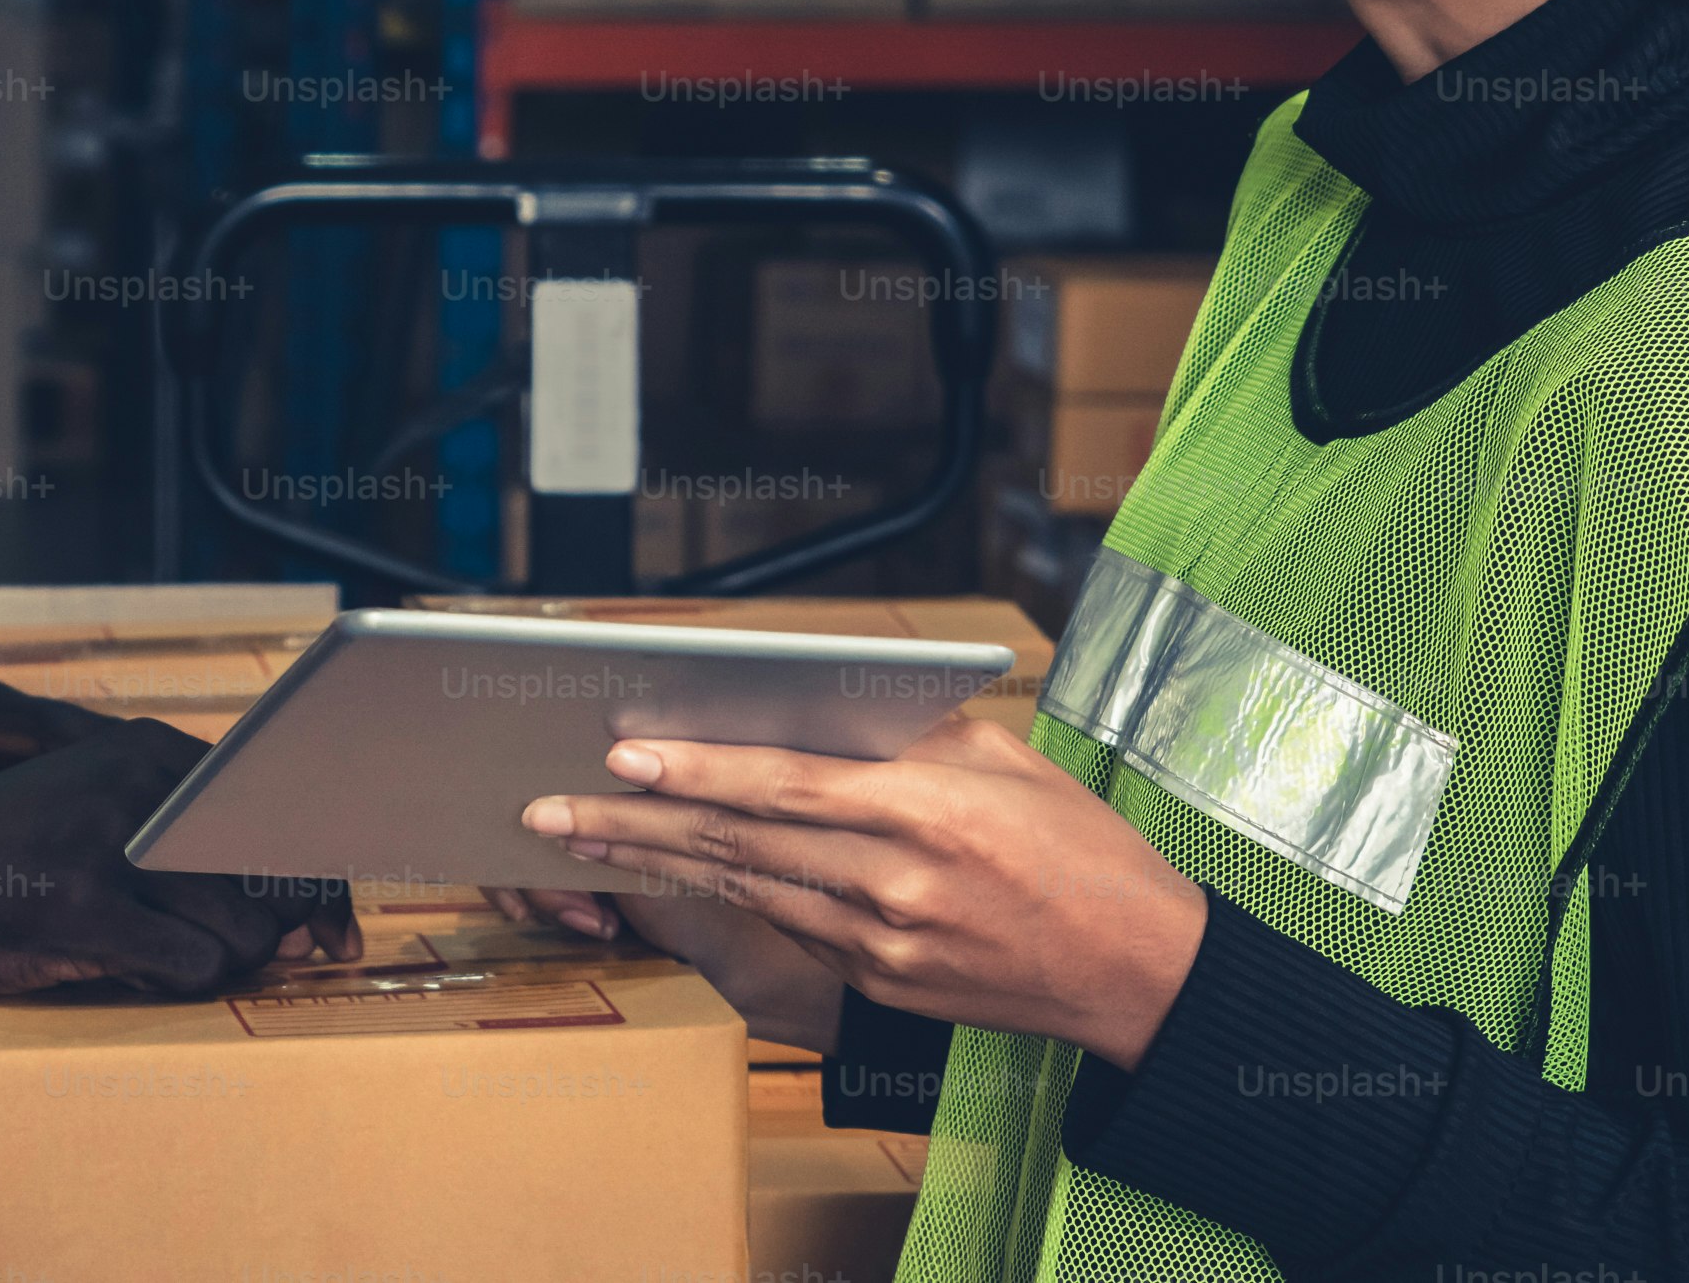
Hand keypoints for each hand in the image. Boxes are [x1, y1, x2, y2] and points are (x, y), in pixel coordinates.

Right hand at [0, 718, 359, 997]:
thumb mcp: (83, 818)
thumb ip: (183, 851)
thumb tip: (301, 921)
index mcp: (144, 750)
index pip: (278, 808)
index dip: (321, 876)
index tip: (336, 926)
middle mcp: (135, 781)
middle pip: (274, 872)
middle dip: (291, 929)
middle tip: (295, 957)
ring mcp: (104, 841)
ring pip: (243, 926)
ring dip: (227, 963)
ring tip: (167, 960)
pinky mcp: (73, 903)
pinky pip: (187, 964)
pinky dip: (181, 984)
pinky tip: (134, 972)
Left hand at [518, 713, 1207, 1069]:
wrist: (1141, 970)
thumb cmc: (1082, 848)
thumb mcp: (1007, 759)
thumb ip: (908, 734)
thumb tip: (817, 705)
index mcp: (928, 811)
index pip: (787, 785)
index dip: (698, 770)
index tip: (623, 754)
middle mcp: (896, 882)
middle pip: (741, 845)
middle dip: (635, 824)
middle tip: (547, 807)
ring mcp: (884, 943)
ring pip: (745, 891)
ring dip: (654, 864)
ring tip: (577, 838)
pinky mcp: (881, 983)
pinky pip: (787, 927)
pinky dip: (721, 897)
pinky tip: (666, 873)